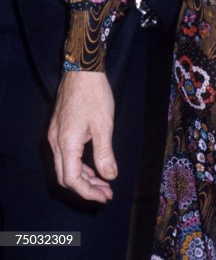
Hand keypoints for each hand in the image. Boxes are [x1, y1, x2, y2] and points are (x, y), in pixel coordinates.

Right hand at [48, 71, 116, 202]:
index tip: (105, 196)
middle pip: (65, 176)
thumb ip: (105, 153)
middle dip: (86, 188)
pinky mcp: (58, 128)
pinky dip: (79, 164)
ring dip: (83, 177)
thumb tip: (110, 176)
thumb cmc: (94, 94)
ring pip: (64, 166)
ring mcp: (55, 134)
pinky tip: (93, 165)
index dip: (88, 192)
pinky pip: (65, 155)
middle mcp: (55, 142)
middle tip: (106, 193)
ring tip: (103, 182)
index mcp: (66, 143)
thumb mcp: (104, 124)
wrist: (82, 69)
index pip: (72, 179)